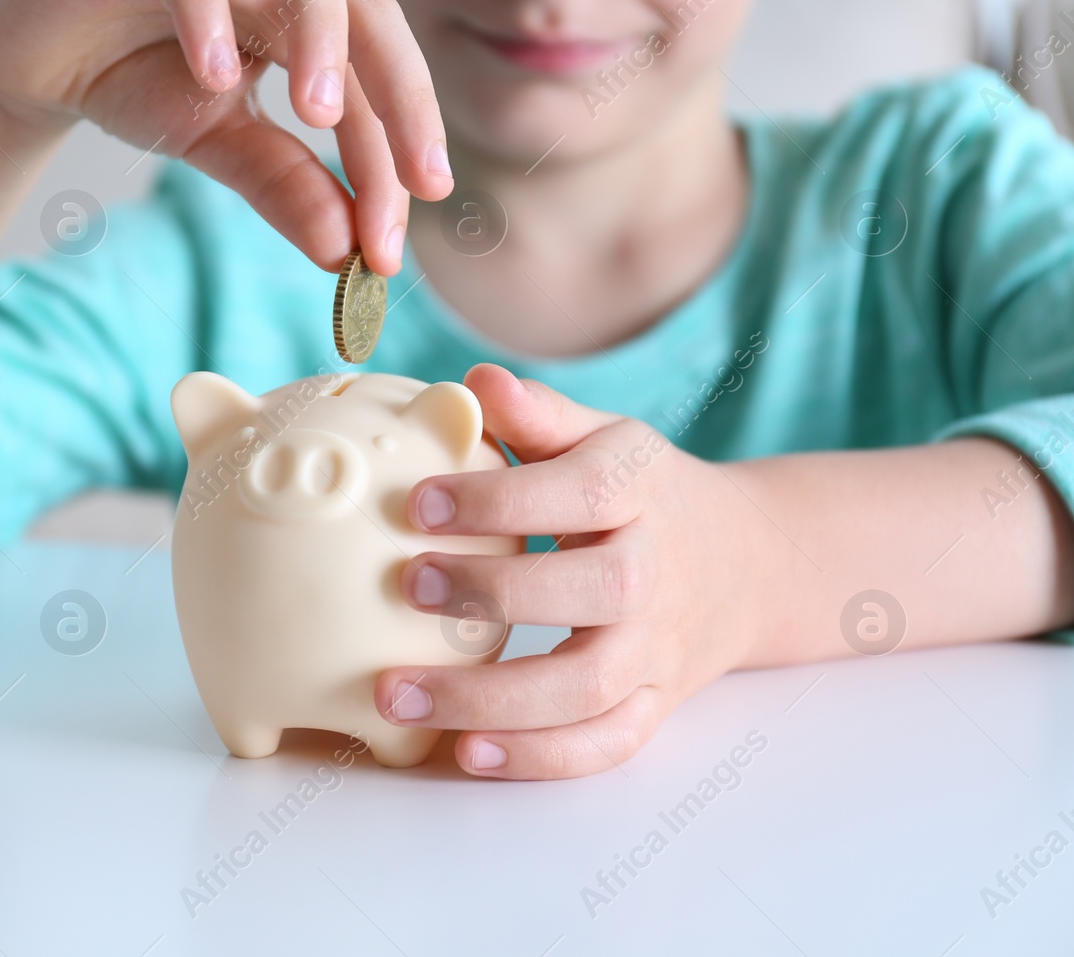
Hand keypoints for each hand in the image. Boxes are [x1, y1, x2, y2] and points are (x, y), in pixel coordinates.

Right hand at [0, 0, 453, 275]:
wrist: (20, 58)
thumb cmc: (131, 82)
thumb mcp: (215, 144)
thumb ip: (281, 185)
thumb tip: (343, 251)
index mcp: (302, 11)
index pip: (372, 73)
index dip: (395, 151)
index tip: (395, 242)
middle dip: (398, 90)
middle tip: (409, 185)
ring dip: (318, 25)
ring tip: (316, 117)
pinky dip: (200, 3)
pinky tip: (210, 76)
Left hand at [373, 363, 781, 778]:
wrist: (746, 564)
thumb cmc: (644, 492)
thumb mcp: (605, 439)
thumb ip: (539, 415)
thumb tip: (472, 383)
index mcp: (639, 492)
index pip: (579, 493)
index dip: (501, 499)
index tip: (418, 502)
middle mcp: (655, 574)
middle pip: (593, 592)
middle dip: (498, 594)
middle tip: (408, 586)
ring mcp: (658, 649)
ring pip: (587, 688)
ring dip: (489, 700)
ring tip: (395, 693)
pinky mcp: (654, 705)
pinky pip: (604, 745)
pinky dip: (540, 758)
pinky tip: (464, 753)